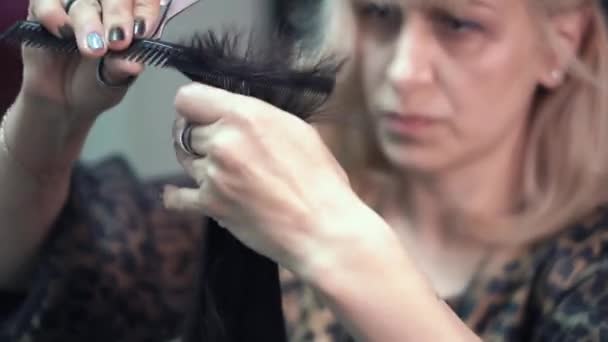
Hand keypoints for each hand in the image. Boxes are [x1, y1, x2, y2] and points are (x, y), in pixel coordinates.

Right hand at [20, 0, 160, 118]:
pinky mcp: (45, 8)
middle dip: (118, 15)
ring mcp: (75, 5)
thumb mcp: (114, 82)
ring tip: (93, 49)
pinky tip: (63, 34)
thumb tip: (133, 63)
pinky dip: (55, 16)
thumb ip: (121, 69)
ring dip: (88, 22)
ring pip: (83, 0)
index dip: (145, 10)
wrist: (64, 102)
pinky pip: (47, 2)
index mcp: (131, 17)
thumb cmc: (97, 84)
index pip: (144, 0)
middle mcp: (104, 6)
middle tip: (118, 41)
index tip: (141, 30)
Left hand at [164, 83, 358, 270]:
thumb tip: (235, 114)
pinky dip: (178, 196)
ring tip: (223, 172)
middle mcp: (224, 141)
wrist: (322, 228)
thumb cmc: (320, 180)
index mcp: (246, 115)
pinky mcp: (210, 204)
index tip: (201, 115)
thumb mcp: (296, 130)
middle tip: (220, 149)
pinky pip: (177, 197)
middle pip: (185, 129)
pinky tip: (178, 193)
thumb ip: (257, 117)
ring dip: (198, 163)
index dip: (193, 107)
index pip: (188, 98)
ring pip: (184, 160)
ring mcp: (214, 174)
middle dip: (200, 137)